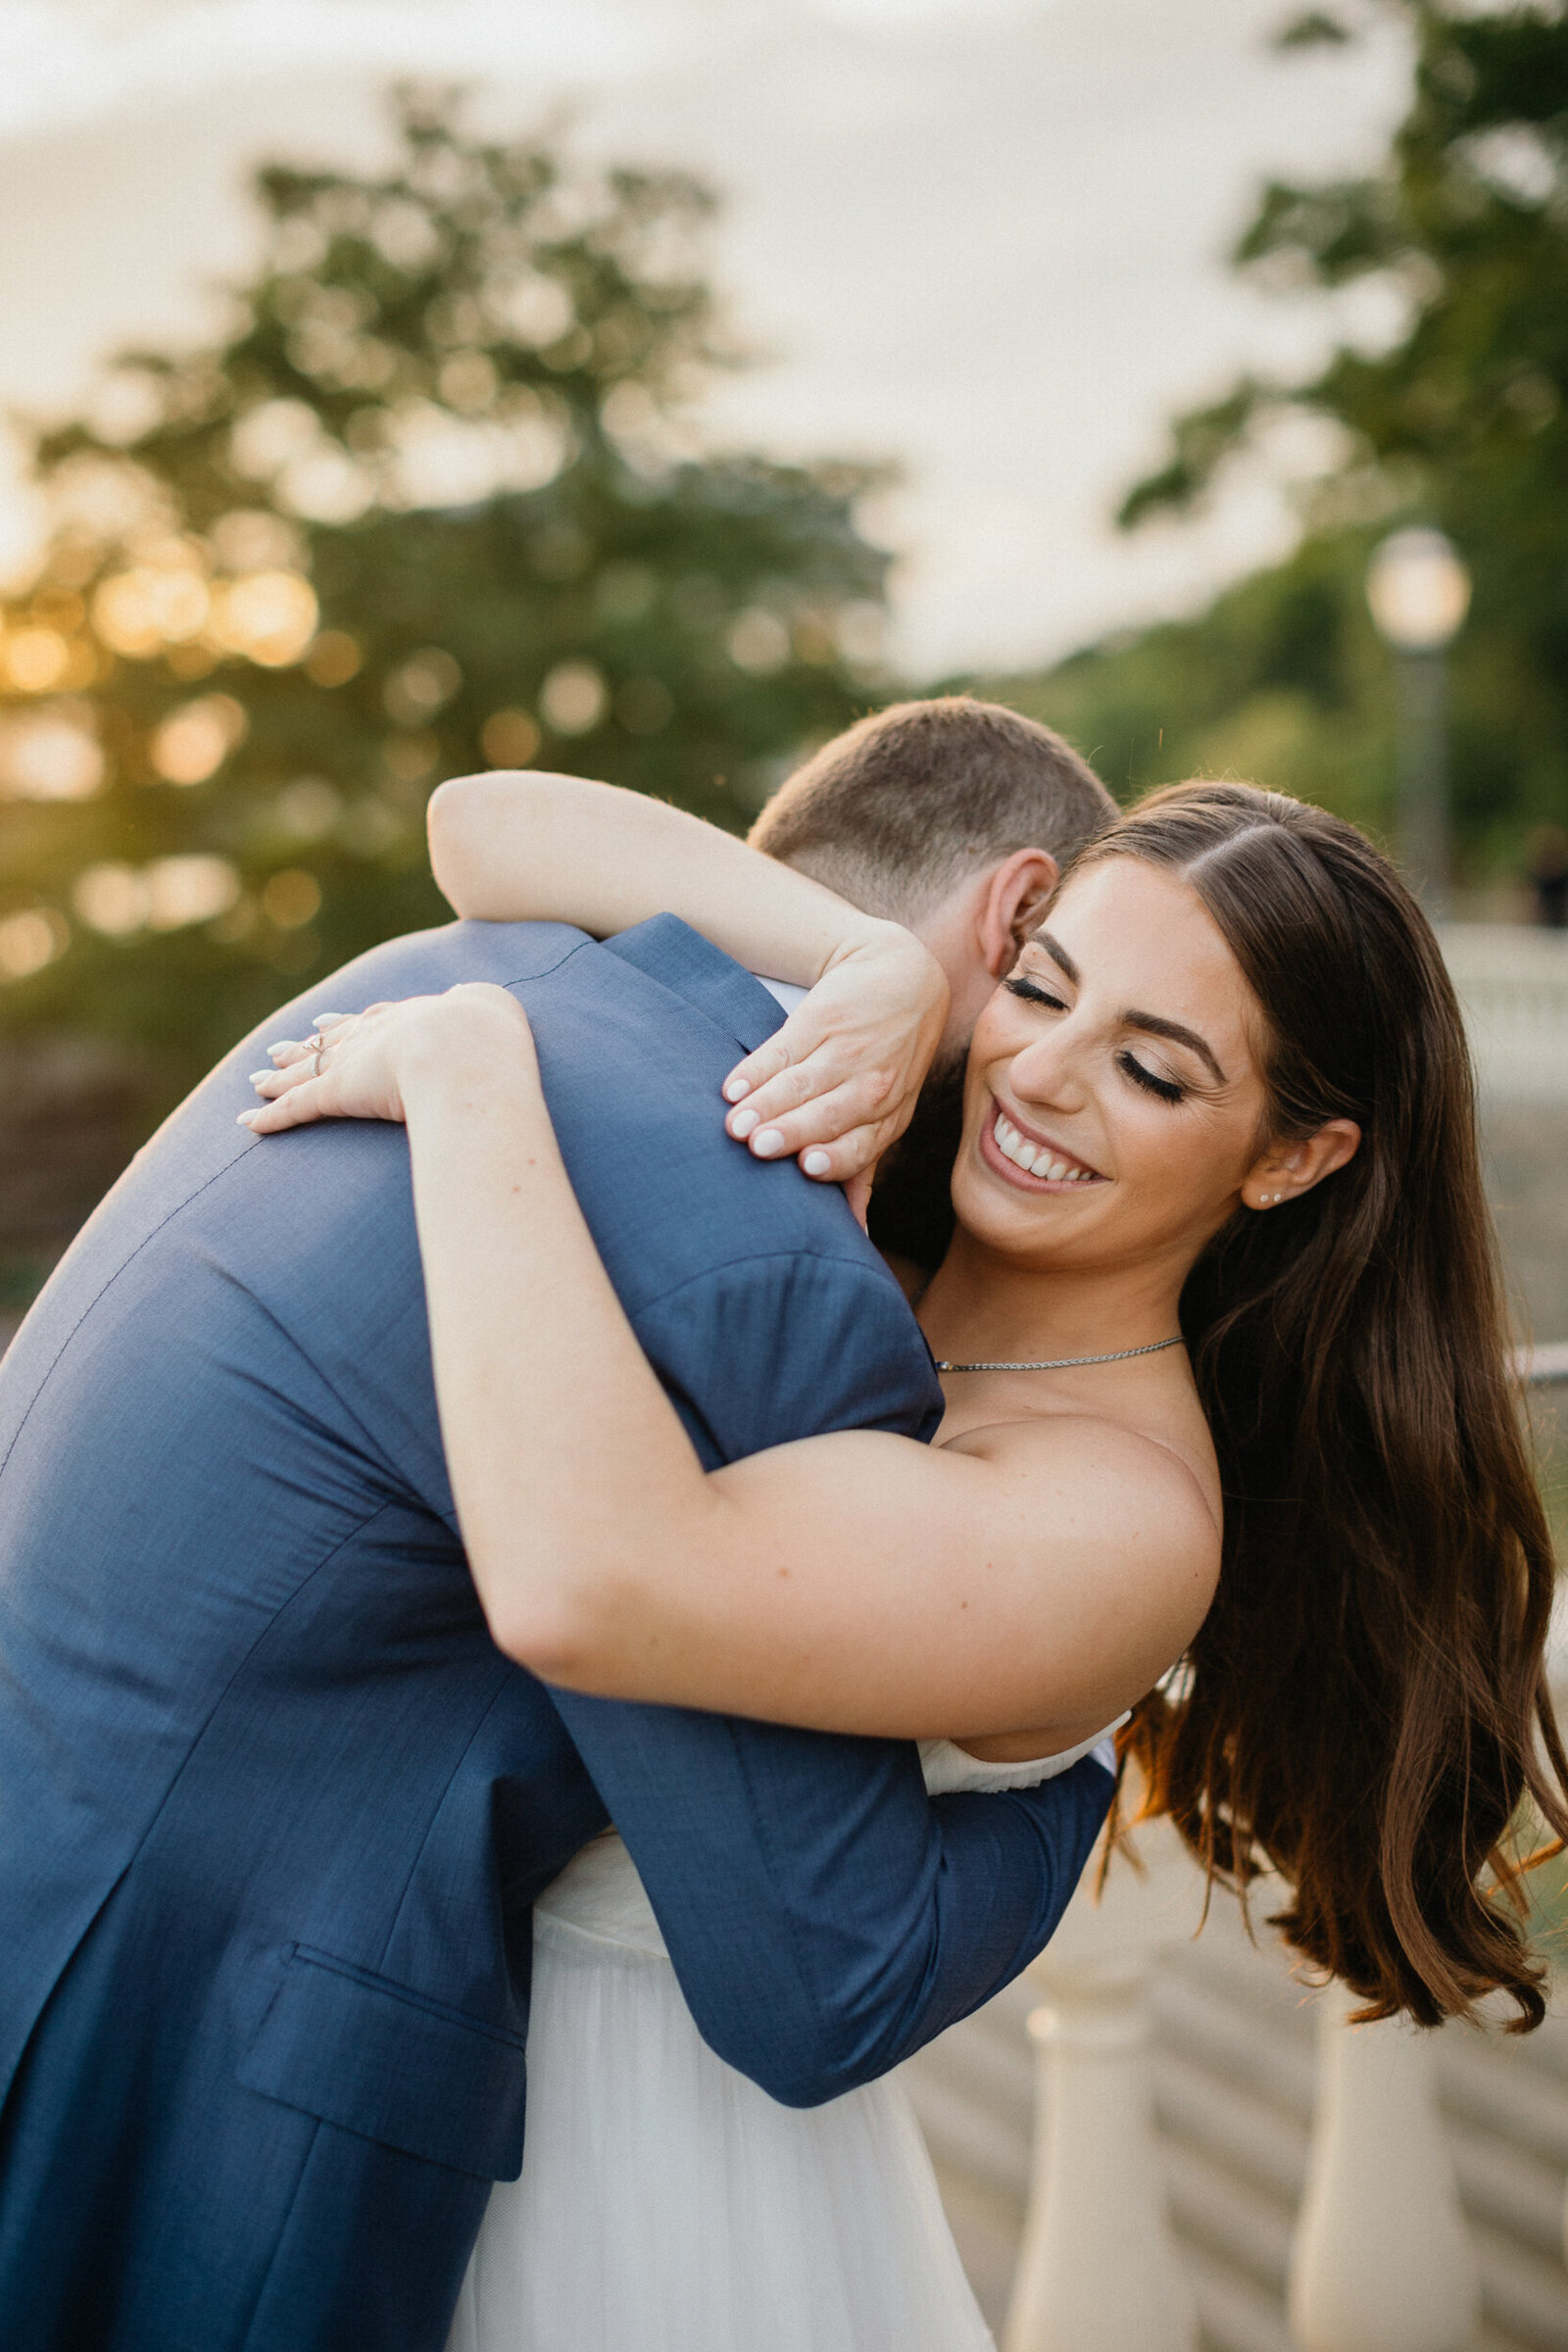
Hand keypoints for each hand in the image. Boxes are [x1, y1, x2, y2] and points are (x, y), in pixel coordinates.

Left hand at [239, 984, 532, 1133]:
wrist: (469, 1047)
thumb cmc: (494, 1041)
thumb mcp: (499, 1030)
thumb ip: (498, 1039)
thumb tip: (517, 1052)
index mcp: (414, 1019)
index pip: (372, 1022)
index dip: (350, 1025)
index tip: (329, 1024)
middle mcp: (378, 1036)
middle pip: (332, 1040)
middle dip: (307, 1046)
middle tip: (282, 1048)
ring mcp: (356, 1062)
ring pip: (307, 1070)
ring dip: (280, 1076)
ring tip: (257, 1078)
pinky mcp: (339, 1090)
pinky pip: (296, 1105)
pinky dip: (270, 1116)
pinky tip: (246, 1122)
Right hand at [721, 925, 948, 1184]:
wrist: (901, 978)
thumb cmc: (887, 1062)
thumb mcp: (888, 1114)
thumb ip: (862, 1168)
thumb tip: (856, 1232)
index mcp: (887, 1118)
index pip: (861, 1145)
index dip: (835, 1157)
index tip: (805, 1167)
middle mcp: (873, 1085)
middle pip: (830, 1113)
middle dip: (792, 1130)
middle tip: (756, 1145)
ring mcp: (848, 1049)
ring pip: (802, 1081)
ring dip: (766, 1102)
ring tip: (734, 1121)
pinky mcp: (823, 1016)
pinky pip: (784, 1046)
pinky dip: (757, 1067)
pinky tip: (733, 1086)